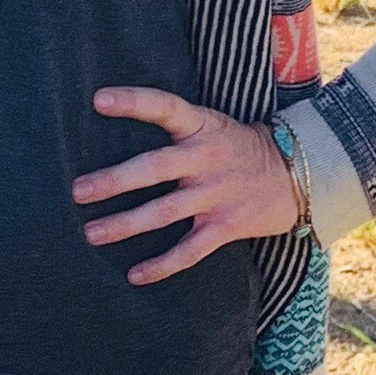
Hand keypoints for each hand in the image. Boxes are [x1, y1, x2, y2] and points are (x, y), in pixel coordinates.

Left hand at [71, 86, 299, 284]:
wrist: (297, 175)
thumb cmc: (235, 145)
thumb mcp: (210, 123)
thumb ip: (173, 124)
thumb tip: (114, 116)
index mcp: (200, 126)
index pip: (164, 107)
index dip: (133, 101)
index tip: (99, 100)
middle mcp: (205, 159)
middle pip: (154, 168)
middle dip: (115, 180)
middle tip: (79, 191)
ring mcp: (215, 194)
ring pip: (164, 212)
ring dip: (125, 224)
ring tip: (91, 233)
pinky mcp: (225, 226)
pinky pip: (190, 250)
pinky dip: (162, 264)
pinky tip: (134, 274)